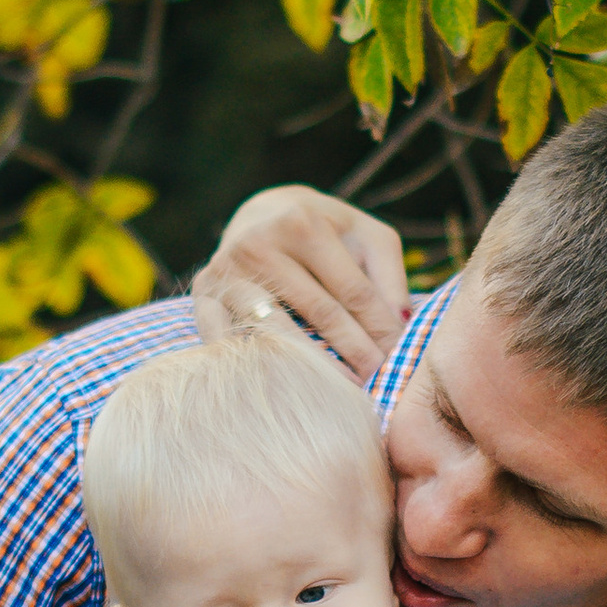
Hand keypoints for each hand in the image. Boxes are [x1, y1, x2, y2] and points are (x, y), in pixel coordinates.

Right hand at [192, 186, 409, 381]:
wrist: (261, 213)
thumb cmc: (325, 231)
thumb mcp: (365, 235)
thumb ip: (390, 274)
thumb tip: (402, 324)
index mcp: (302, 224)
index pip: (353, 291)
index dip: (381, 330)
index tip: (401, 360)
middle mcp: (259, 245)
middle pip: (320, 313)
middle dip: (357, 352)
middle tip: (381, 383)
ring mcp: (226, 272)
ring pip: (275, 333)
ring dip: (313, 368)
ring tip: (343, 393)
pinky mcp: (204, 295)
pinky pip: (226, 339)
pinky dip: (250, 367)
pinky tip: (281, 388)